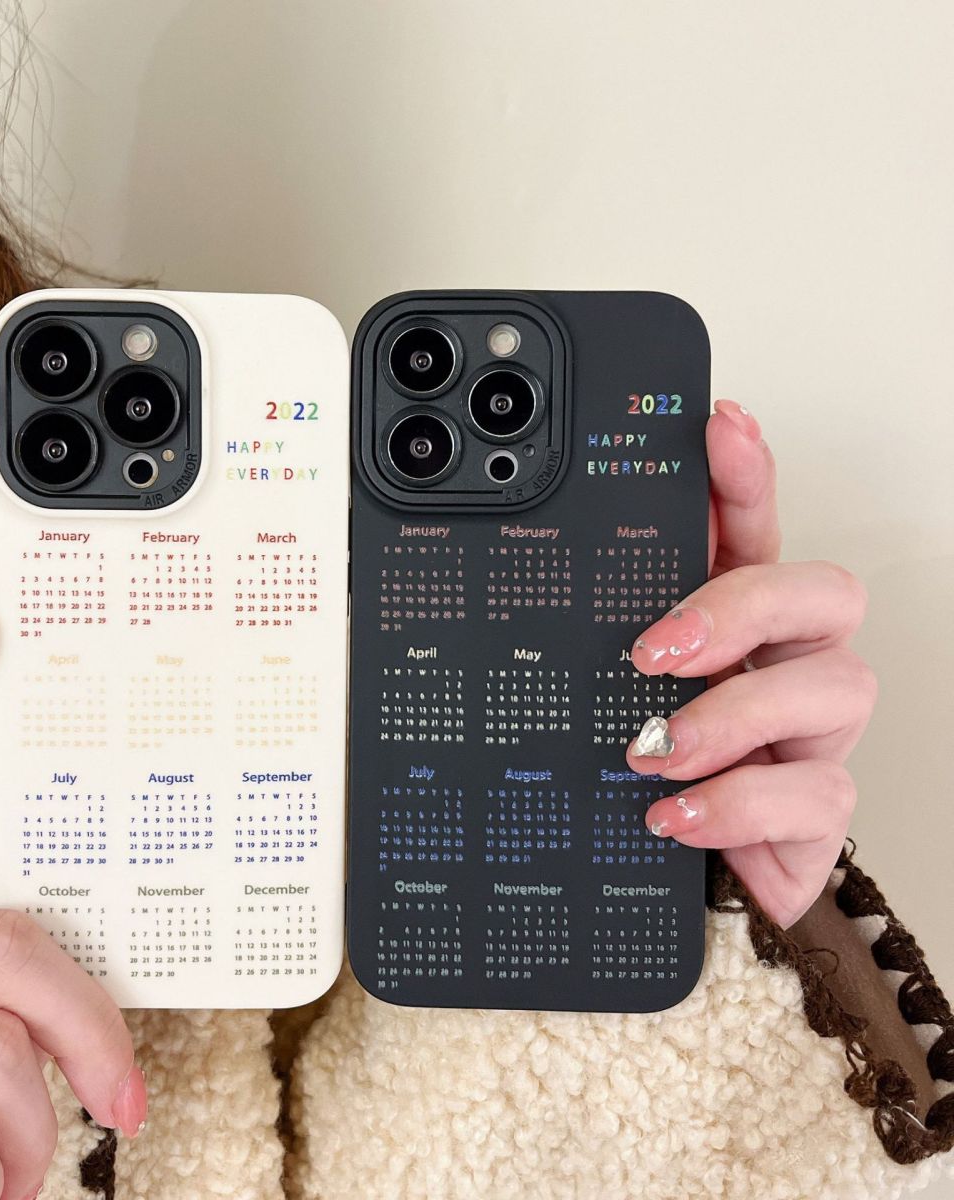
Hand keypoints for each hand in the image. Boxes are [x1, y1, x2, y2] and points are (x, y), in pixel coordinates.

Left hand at [625, 400, 875, 927]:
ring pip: (836, 687)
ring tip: (655, 746)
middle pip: (825, 592)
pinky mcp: (817, 811)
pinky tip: (672, 812)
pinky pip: (816, 795)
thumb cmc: (642, 762)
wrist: (670, 875)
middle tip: (656, 649)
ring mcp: (813, 737)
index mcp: (735, 621)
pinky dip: (737, 803)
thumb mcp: (608, 688)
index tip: (719, 425)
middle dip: (743, 607)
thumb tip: (527, 568)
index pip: (756, 530)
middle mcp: (787, 664)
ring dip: (735, 713)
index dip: (748, 476)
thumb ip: (597, 626)